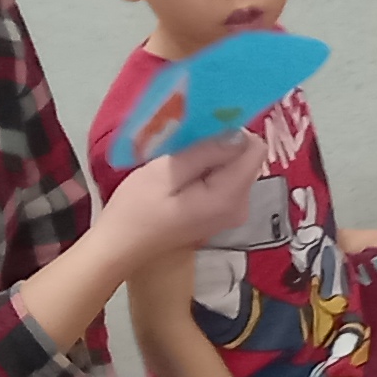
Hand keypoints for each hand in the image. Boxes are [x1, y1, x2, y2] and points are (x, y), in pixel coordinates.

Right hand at [101, 131, 264, 260]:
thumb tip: (238, 135)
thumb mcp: (165, 173)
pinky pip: (225, 181)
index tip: (204, 131)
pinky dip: (208, 171)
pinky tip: (183, 175)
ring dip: (212, 158)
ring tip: (180, 161)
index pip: (255, 150)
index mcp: (229, 197)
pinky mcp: (222, 213)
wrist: (122, 246)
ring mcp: (233, 213)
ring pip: (235, 168)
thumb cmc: (136, 209)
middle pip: (246, 159)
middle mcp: (241, 206)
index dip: (233, 134)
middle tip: (184, 147)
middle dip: (221, 146)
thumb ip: (205, 153)